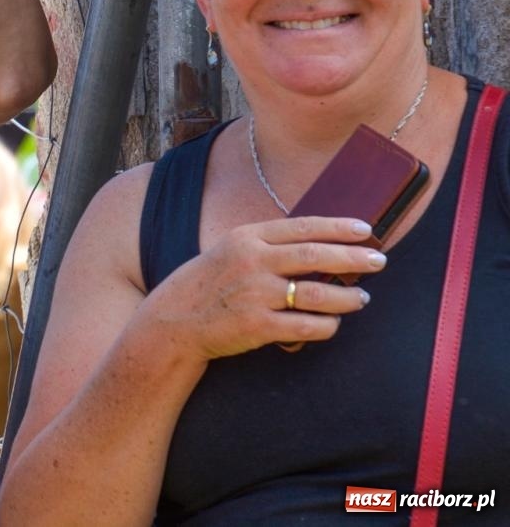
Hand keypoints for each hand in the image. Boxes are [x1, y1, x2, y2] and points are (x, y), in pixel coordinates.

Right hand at [144, 216, 381, 360]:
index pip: (302, 227)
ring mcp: (254, 295)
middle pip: (315, 256)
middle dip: (353, 258)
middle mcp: (251, 262)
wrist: (175, 319)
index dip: (338, 228)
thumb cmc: (210, 283)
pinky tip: (334, 323)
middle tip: (379, 261)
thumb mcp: (231, 250)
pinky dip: (328, 325)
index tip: (366, 230)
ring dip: (347, 296)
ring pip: (317, 293)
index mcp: (246, 238)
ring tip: (361, 298)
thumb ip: (268, 245)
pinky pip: (307, 326)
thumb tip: (321, 245)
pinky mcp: (256, 326)